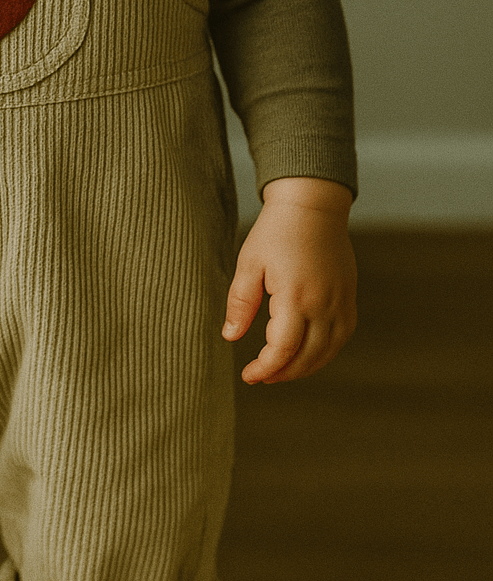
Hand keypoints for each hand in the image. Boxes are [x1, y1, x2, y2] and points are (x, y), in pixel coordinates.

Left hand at [222, 178, 356, 383]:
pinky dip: (325, 351)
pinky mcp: (349, 296)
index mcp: (295, 296)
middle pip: (307, 357)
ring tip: (281, 370)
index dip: (265, 368)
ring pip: (328, 351)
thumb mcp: (249, 263)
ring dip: (305, 367)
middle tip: (261, 376)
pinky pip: (342, 336)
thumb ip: (240, 303)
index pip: (282, 349)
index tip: (249, 375)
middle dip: (283, 373)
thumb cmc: (276, 231)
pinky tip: (307, 352)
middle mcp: (323, 303)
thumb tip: (231, 337)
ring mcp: (340, 301)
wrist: (312, 204)